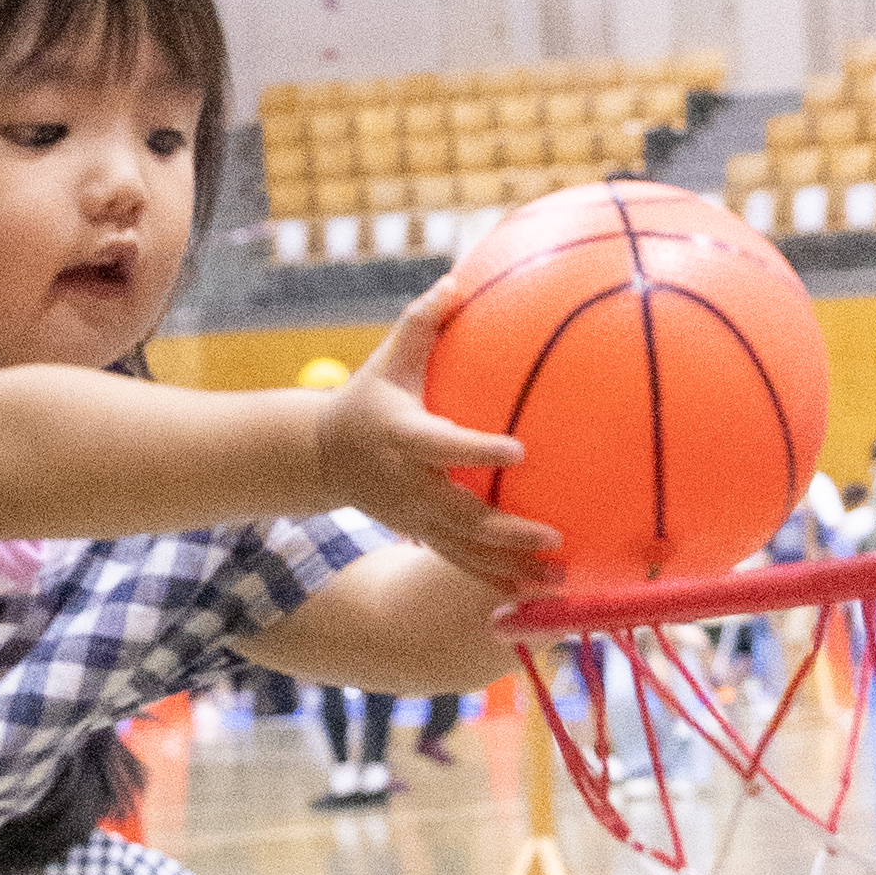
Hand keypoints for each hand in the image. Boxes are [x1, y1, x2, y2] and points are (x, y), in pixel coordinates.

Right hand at [321, 285, 566, 589]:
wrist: (319, 456)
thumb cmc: (368, 397)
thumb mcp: (387, 358)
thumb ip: (422, 322)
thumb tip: (458, 278)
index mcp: (401, 437)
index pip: (440, 446)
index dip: (475, 451)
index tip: (518, 450)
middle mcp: (407, 485)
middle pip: (459, 516)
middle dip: (505, 531)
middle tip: (552, 536)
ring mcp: (413, 517)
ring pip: (464, 550)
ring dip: (509, 569)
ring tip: (556, 581)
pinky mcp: (420, 534)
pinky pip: (461, 563)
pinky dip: (495, 582)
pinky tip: (535, 596)